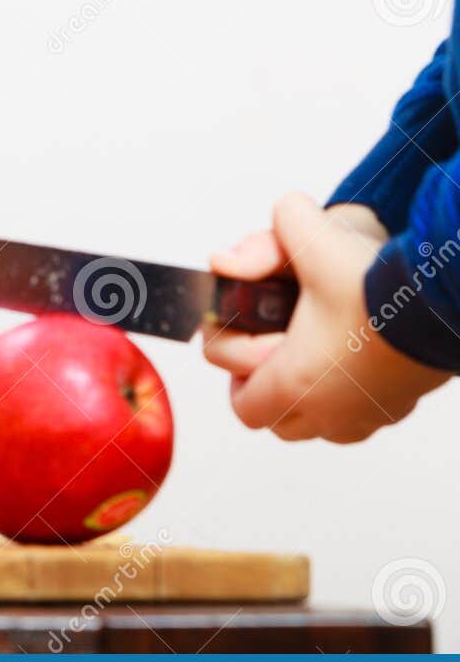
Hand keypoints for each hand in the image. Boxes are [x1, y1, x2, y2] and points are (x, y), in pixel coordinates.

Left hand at [201, 194, 448, 442]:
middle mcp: (332, 412)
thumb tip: (225, 259)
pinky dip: (344, 398)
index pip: (244, 406)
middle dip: (265, 387)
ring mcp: (370, 414)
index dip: (237, 375)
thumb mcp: (313, 241)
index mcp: (297, 384)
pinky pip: (360, 419)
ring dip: (305, 398)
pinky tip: (346, 356)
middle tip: (269, 347)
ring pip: (321, 427)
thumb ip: (265, 234)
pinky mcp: (400, 406)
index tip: (243, 339)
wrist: (450, 298)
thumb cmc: (381, 282)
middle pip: (278, 422)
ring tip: (305, 351)